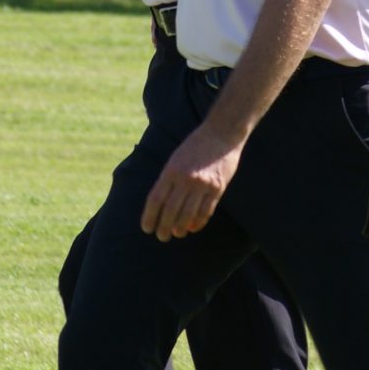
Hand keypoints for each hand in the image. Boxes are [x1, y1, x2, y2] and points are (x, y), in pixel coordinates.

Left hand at [140, 125, 241, 239]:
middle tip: (162, 237)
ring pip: (188, 214)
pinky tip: (192, 228)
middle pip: (170, 210)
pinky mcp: (217, 188)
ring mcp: (202, 184)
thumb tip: (161, 205)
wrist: (221, 133)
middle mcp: (185, 178)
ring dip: (180, 228)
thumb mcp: (176, 158)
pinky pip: (205, 211)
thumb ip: (169, 180)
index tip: (147, 228)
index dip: (149, 216)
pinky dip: (198, 223)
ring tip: (177, 234)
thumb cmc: (195, 146)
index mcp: (171, 170)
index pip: (156, 199)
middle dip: (164, 227)